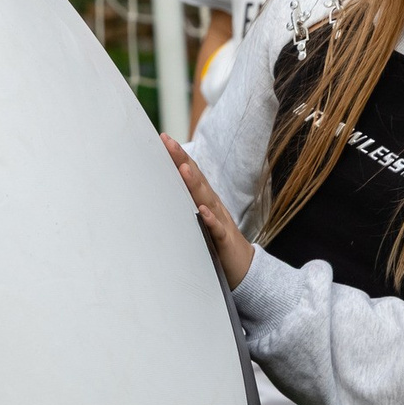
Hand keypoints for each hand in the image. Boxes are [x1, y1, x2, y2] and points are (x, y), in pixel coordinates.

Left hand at [163, 133, 254, 288]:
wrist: (244, 266)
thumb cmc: (215, 239)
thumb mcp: (197, 218)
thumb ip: (183, 203)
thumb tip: (159, 190)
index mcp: (204, 199)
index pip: (190, 172)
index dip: (178, 156)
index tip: (163, 138)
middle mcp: (212, 205)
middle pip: (197, 179)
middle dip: (182, 160)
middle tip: (168, 143)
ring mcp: (220, 221)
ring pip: (207, 200)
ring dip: (195, 184)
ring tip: (183, 169)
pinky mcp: (224, 241)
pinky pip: (217, 229)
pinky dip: (210, 220)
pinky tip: (202, 211)